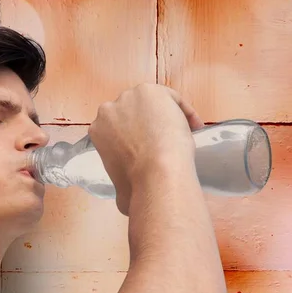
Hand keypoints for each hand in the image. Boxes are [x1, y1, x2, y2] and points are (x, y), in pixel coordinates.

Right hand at [88, 84, 203, 214]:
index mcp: (97, 131)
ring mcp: (129, 98)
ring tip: (182, 135)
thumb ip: (121, 184)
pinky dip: (184, 111)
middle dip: (147, 125)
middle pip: (132, 113)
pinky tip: (194, 127)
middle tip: (165, 142)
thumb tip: (125, 202)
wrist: (155, 171)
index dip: (134, 139)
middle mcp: (108, 110)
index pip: (117, 128)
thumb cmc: (136, 186)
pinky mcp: (151, 90)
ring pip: (152, 103)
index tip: (149, 151)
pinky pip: (171, 98)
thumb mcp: (119, 190)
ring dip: (166, 116)